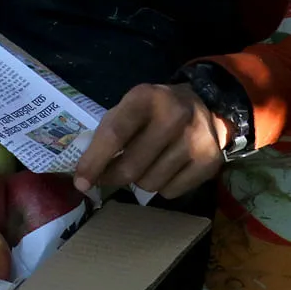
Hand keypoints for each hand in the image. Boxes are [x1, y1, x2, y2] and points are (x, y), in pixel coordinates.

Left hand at [71, 83, 228, 199]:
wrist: (204, 106)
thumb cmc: (154, 110)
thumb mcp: (128, 108)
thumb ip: (107, 134)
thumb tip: (85, 173)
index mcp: (146, 97)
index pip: (115, 134)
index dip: (94, 161)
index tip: (80, 182)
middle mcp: (174, 116)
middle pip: (132, 166)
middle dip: (112, 177)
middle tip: (106, 177)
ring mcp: (196, 140)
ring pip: (150, 184)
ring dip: (139, 181)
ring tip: (144, 164)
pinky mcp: (210, 162)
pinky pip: (171, 192)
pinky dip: (161, 186)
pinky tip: (165, 168)